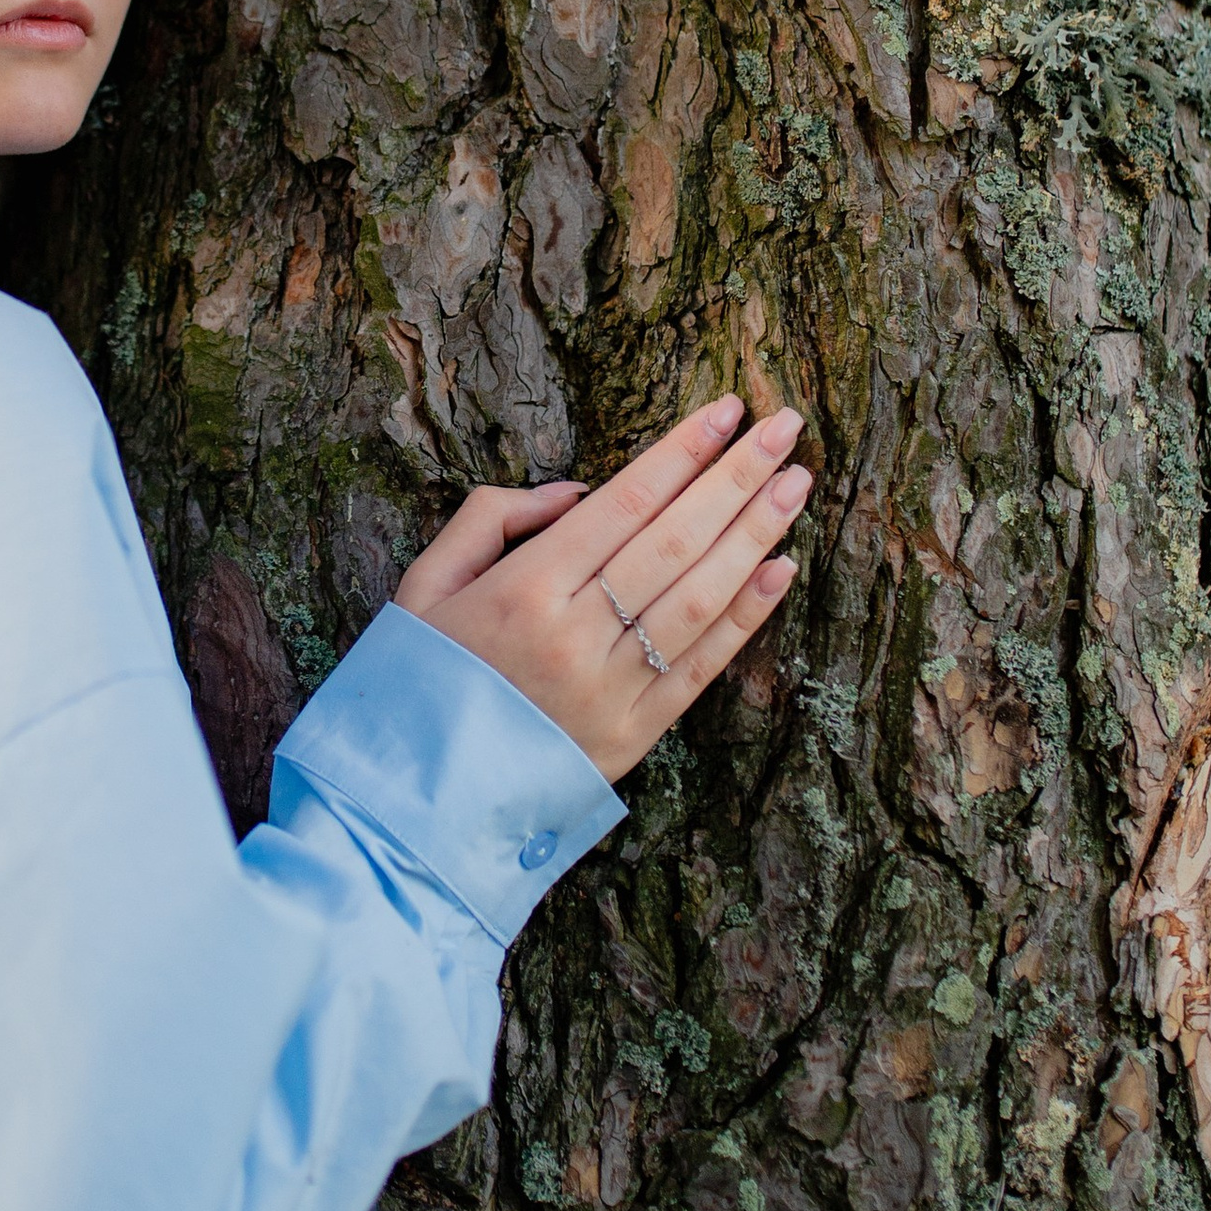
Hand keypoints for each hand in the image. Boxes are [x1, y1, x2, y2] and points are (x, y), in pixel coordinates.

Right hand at [393, 399, 808, 781]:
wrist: (414, 799)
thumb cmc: (416, 680)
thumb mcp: (424, 584)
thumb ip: (490, 519)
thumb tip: (576, 492)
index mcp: (524, 589)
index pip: (625, 502)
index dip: (682, 452)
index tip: (728, 410)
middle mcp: (576, 634)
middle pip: (674, 539)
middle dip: (737, 477)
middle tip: (786, 427)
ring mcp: (612, 688)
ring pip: (700, 597)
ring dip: (755, 535)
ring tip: (796, 483)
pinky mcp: (635, 735)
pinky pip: (703, 666)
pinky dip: (747, 616)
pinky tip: (781, 569)